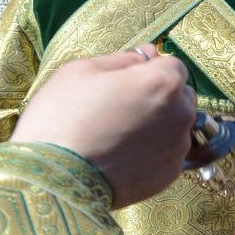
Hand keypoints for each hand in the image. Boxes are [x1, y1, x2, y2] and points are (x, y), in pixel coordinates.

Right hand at [13, 45, 195, 207]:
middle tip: (121, 107)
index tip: (127, 81)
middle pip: (180, 96)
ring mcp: (178, 147)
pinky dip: (152, 151)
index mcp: (163, 83)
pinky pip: (167, 153)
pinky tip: (122, 155)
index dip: (151, 69)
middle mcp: (181, 114)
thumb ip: (123, 59)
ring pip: (175, 126)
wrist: (53, 179)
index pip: (173, 65)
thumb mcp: (83, 71)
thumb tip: (147, 55)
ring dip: (157, 124)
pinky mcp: (170, 175)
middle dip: (159, 96)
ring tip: (119, 134)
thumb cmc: (62, 117)